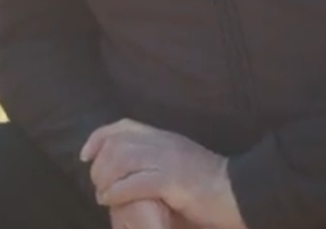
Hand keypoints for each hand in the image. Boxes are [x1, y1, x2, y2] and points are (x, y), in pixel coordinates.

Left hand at [81, 119, 246, 228]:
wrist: (239, 191)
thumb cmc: (210, 183)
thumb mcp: (180, 161)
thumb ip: (156, 160)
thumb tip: (127, 171)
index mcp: (165, 136)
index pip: (124, 126)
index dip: (99, 137)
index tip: (85, 154)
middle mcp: (164, 142)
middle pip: (118, 142)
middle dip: (99, 164)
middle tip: (97, 183)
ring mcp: (168, 159)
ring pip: (122, 159)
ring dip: (105, 178)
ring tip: (102, 194)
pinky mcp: (172, 180)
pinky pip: (134, 183)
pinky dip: (116, 191)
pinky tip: (110, 200)